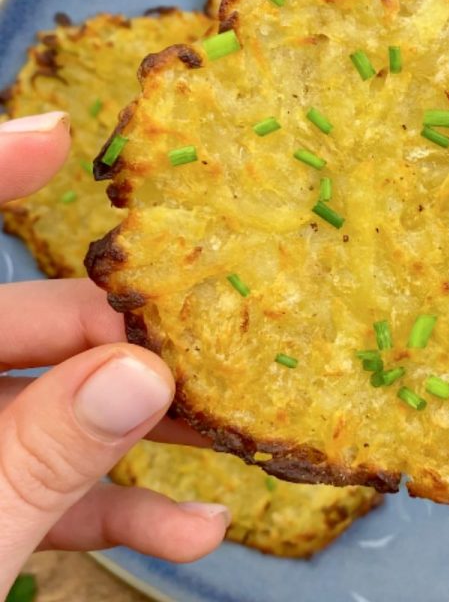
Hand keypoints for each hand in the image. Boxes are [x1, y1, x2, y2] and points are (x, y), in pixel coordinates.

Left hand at [0, 112, 228, 594]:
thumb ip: (36, 461)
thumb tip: (139, 377)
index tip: (55, 141)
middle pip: (9, 330)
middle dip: (108, 345)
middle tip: (183, 352)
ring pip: (40, 414)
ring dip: (129, 433)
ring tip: (211, 439)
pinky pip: (42, 488)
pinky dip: (113, 507)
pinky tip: (186, 524)